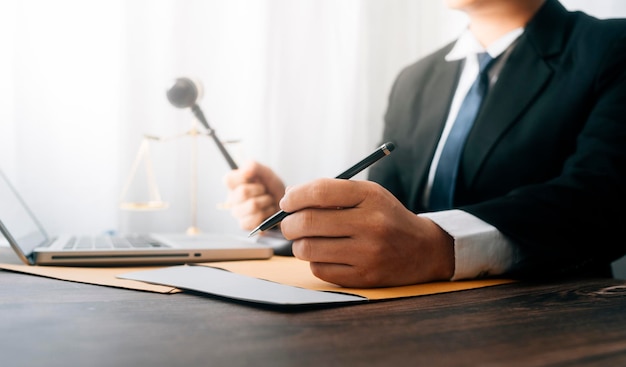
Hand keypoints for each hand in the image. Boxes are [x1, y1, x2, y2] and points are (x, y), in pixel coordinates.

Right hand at [223, 161, 285, 230]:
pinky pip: (255, 219)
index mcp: (233, 184)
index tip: (256, 178)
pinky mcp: (244, 225)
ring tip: (269, 201)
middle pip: (243, 192)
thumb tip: (245, 171)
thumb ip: (254, 167)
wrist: (286, 205)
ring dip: (267, 202)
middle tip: (265, 190)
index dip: (245, 177)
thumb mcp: (266, 173)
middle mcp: (232, 199)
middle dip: (261, 190)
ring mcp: (237, 213)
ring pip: (252, 206)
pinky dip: (267, 214)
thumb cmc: (271, 188)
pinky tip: (268, 212)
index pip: (228, 179)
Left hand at [279, 178, 454, 287]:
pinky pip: (319, 270)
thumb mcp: (368, 195)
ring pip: (308, 249)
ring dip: (298, 245)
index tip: (286, 202)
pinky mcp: (363, 278)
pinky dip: (315, 262)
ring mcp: (368, 254)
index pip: (320, 192)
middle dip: (289, 223)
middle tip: (289, 224)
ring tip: (306, 240)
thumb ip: (331, 192)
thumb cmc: (386, 218)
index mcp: (370, 196)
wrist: (423, 250)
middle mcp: (371, 224)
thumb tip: (288, 199)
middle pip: (308, 222)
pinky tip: (326, 255)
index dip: (294, 197)